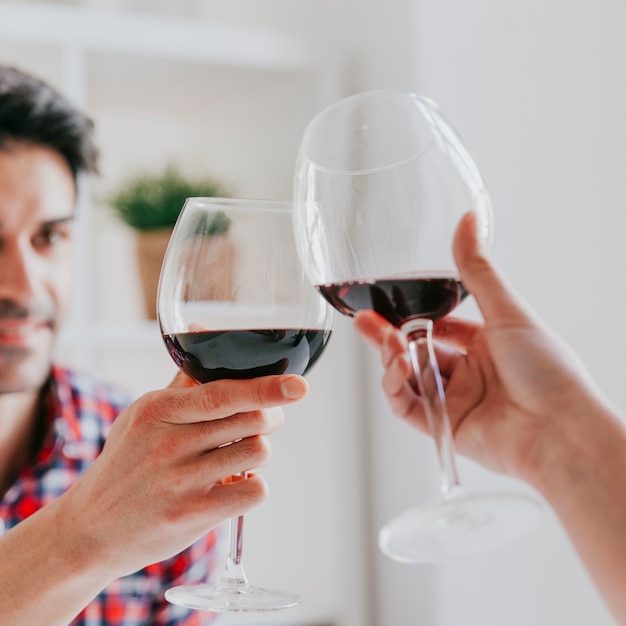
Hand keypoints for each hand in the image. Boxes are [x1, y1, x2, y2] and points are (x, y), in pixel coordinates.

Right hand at [57, 372, 307, 579]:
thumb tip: (202, 331)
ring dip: (259, 452)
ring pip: (258, 451)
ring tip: (238, 456)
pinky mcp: (192, 515)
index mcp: (159, 410)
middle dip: (271, 417)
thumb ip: (182, 381)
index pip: (224, 392)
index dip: (267, 387)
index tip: (298, 385)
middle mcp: (169, 442)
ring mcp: (180, 480)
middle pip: (252, 419)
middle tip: (263, 422)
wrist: (90, 529)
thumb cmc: (125, 464)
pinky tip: (232, 486)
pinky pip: (253, 491)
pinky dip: (253, 487)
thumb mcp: (143, 417)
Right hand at [354, 212, 611, 482]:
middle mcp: (470, 373)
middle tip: (365, 321)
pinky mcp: (444, 427)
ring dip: (392, 359)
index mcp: (487, 345)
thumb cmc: (548, 370)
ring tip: (389, 343)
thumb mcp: (506, 310)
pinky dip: (394, 387)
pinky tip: (396, 368)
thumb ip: (476, 270)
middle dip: (389, 337)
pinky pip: (407, 407)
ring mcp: (456, 400)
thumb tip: (467, 220)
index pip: (441, 326)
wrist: (559, 428)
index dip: (416, 316)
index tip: (393, 304)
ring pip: (408, 378)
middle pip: (417, 352)